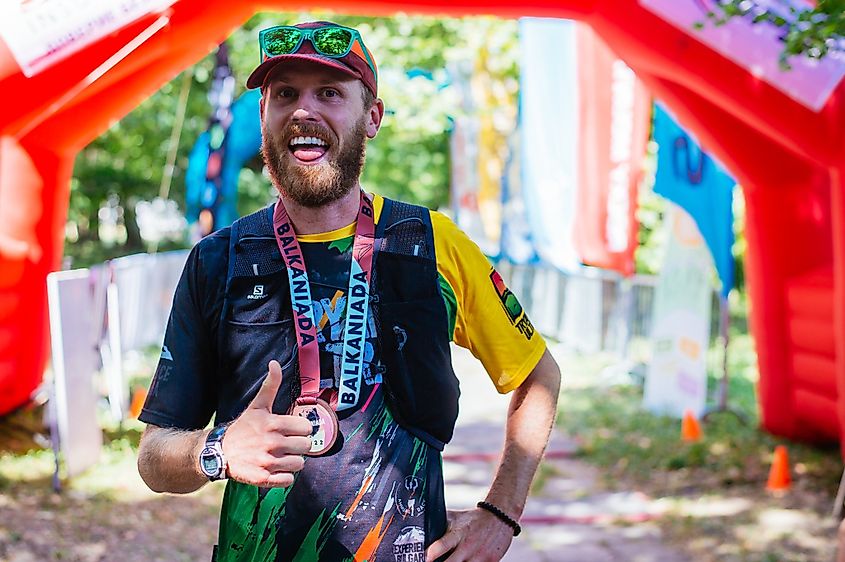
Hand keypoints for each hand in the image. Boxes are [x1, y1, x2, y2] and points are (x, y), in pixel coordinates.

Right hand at [222, 360, 312, 486]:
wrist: (219, 452)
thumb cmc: (243, 428)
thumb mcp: (257, 405)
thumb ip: (270, 385)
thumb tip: (275, 363)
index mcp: (274, 424)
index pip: (307, 429)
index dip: (300, 430)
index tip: (291, 431)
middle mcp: (273, 443)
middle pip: (306, 447)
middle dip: (298, 446)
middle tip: (286, 444)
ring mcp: (268, 462)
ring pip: (299, 464)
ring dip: (292, 462)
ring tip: (280, 457)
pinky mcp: (263, 478)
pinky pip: (288, 480)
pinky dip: (284, 477)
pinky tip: (275, 469)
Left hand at [425, 508, 513, 560]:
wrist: (500, 517)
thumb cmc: (475, 519)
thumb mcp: (456, 518)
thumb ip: (441, 523)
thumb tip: (423, 525)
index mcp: (458, 534)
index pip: (441, 545)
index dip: (430, 554)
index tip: (425, 558)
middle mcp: (468, 546)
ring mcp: (480, 556)